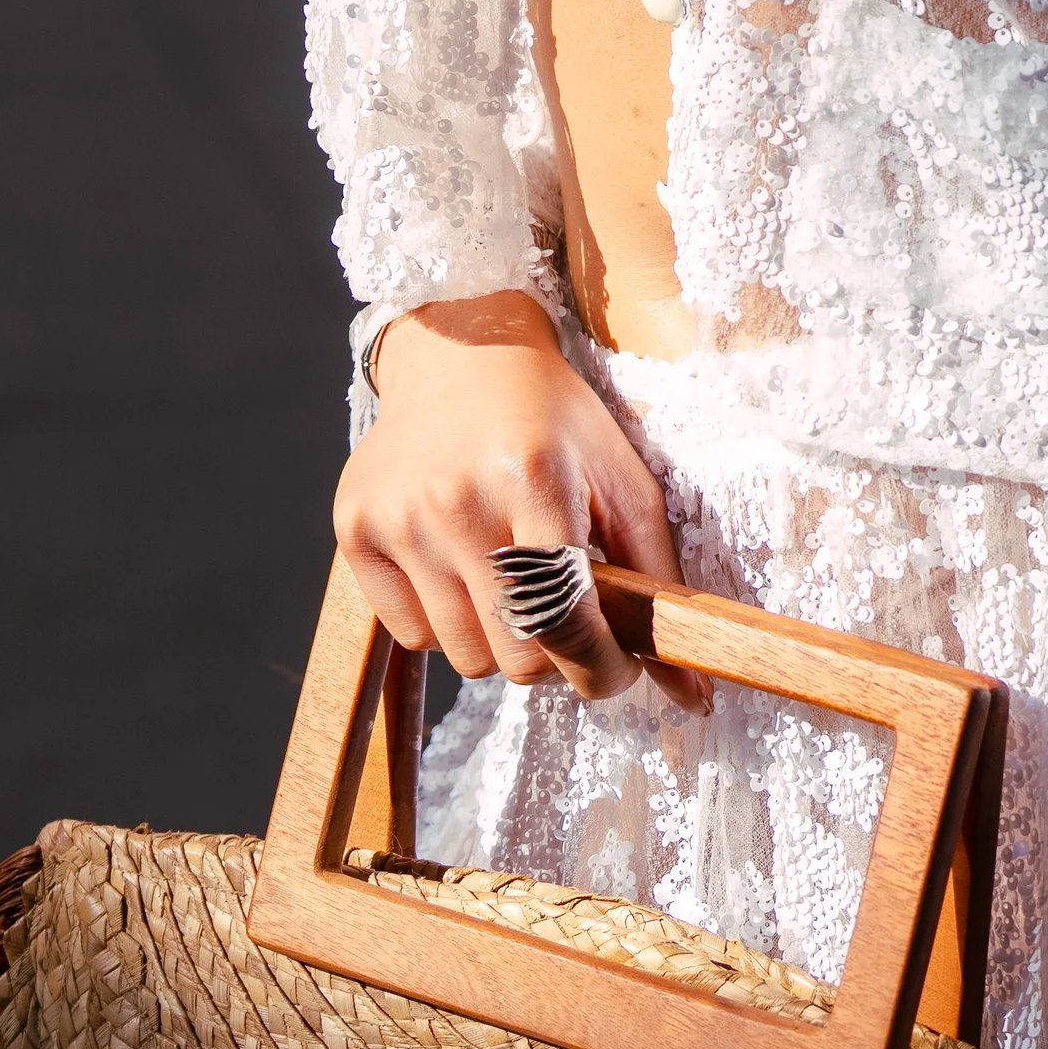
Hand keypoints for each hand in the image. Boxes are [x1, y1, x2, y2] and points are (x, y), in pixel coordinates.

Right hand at [335, 294, 706, 714]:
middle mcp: (456, 500)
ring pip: (465, 658)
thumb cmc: (555, 421)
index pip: (568, 623)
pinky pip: (411, 637)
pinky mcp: (355, 528)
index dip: (602, 671)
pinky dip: (446, 622)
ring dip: (501, 639)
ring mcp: (398, 517)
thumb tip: (692, 695)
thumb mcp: (623, 481)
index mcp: (534, 479)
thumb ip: (659, 586)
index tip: (618, 671)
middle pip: (516, 658)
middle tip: (566, 611)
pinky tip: (461, 566)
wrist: (463, 353)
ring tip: (512, 580)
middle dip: (555, 654)